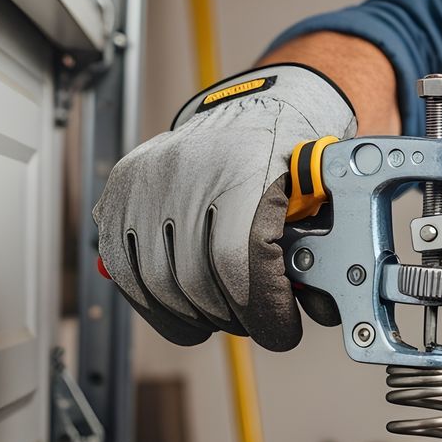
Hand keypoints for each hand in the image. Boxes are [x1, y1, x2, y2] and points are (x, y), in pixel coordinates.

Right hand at [94, 64, 356, 348]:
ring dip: (190, 316)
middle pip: (195, 278)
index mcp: (245, 166)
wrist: (250, 108)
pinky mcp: (120, 191)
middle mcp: (188, 169)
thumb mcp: (319, 193)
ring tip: (218, 318)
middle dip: (230, 317)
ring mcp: (147, 180)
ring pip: (154, 281)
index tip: (280, 332)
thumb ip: (320, 248)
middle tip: (252, 324)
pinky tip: (180, 308)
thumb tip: (321, 310)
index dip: (261, 309)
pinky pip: (121, 265)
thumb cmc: (290, 154)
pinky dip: (151, 300)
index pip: (237, 258)